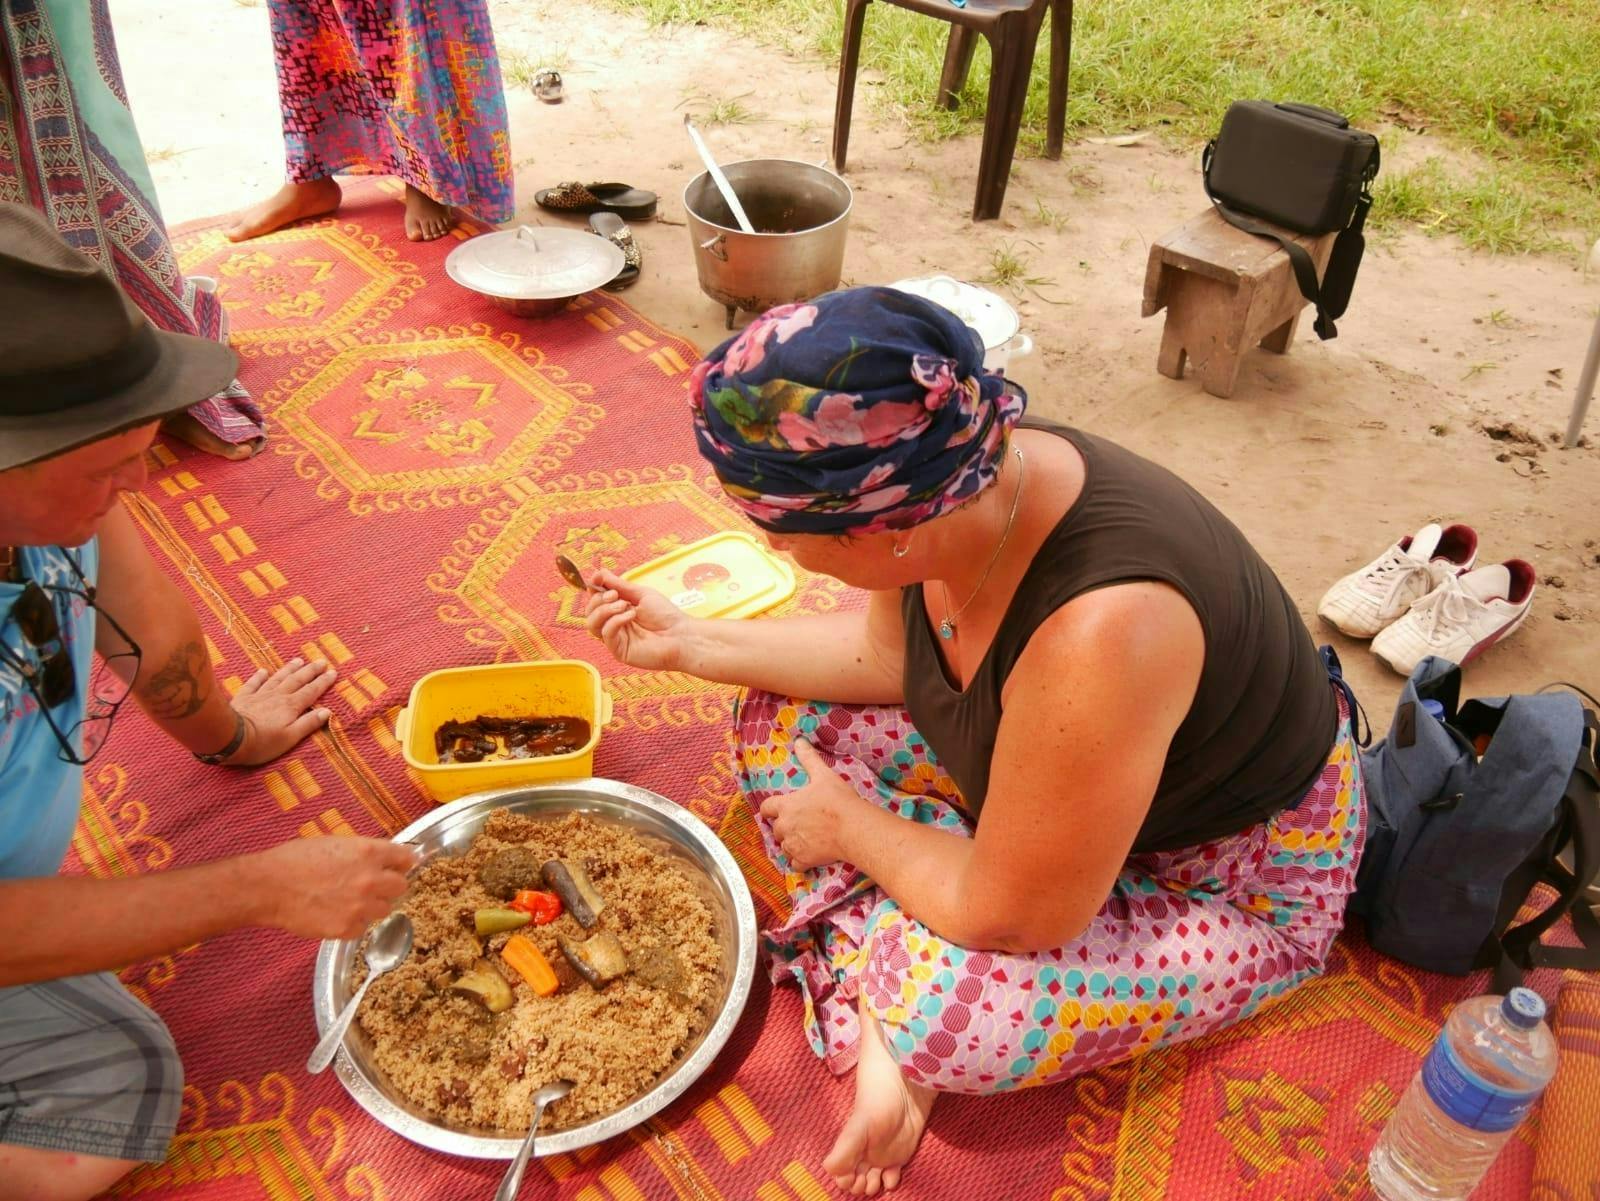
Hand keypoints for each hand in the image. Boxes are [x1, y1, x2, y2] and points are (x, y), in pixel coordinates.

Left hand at [226, 658, 336, 765]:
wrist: (230, 738)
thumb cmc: (263, 742)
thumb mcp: (291, 738)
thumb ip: (308, 723)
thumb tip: (327, 711)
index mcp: (291, 706)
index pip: (311, 691)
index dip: (323, 682)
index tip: (333, 672)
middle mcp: (278, 696)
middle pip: (297, 681)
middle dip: (310, 671)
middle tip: (321, 661)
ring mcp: (260, 695)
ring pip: (278, 678)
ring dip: (289, 669)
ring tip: (298, 660)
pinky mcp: (243, 698)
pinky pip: (254, 683)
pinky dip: (259, 676)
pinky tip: (264, 671)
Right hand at [247, 836, 418, 938]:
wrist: (268, 886)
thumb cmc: (295, 859)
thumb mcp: (335, 843)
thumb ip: (363, 852)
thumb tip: (383, 858)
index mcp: (368, 852)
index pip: (406, 858)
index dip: (402, 862)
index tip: (399, 866)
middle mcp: (370, 879)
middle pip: (401, 886)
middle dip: (390, 885)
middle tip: (374, 886)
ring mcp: (360, 906)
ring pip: (385, 909)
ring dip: (373, 905)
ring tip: (350, 901)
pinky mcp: (347, 928)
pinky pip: (363, 927)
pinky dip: (353, 923)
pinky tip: (336, 913)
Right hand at [583, 570, 692, 671]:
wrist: (681, 635)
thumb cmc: (666, 615)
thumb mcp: (641, 594)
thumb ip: (619, 585)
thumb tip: (599, 573)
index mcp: (618, 611)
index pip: (595, 600)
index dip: (594, 589)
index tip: (599, 579)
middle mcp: (614, 625)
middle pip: (590, 612)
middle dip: (599, 599)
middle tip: (616, 595)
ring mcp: (615, 639)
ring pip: (592, 624)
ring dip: (604, 610)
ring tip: (624, 605)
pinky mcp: (619, 651)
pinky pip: (606, 634)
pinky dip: (615, 621)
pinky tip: (631, 615)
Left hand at [758, 740, 856, 870]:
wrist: (852, 828)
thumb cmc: (837, 800)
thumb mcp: (823, 775)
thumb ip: (809, 759)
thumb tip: (799, 741)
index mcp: (786, 806)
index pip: (766, 808)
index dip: (770, 809)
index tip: (777, 810)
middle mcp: (785, 826)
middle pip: (775, 829)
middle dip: (784, 827)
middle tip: (799, 824)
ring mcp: (793, 845)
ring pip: (783, 847)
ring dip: (790, 844)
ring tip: (805, 839)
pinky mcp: (803, 860)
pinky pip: (794, 864)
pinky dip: (799, 861)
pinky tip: (809, 856)